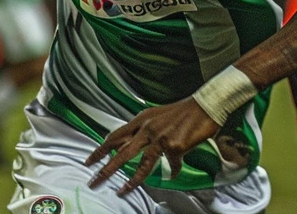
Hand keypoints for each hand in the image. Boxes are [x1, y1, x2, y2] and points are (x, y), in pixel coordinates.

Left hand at [85, 98, 220, 195]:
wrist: (206, 105)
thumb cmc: (184, 110)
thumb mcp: (158, 115)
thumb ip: (145, 129)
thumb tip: (136, 143)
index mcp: (142, 119)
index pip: (115, 136)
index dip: (101, 149)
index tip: (89, 161)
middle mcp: (148, 128)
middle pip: (122, 151)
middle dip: (106, 168)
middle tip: (94, 181)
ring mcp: (161, 137)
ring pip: (142, 163)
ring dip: (132, 180)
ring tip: (123, 191)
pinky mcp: (175, 146)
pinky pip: (172, 165)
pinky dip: (173, 170)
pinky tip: (174, 173)